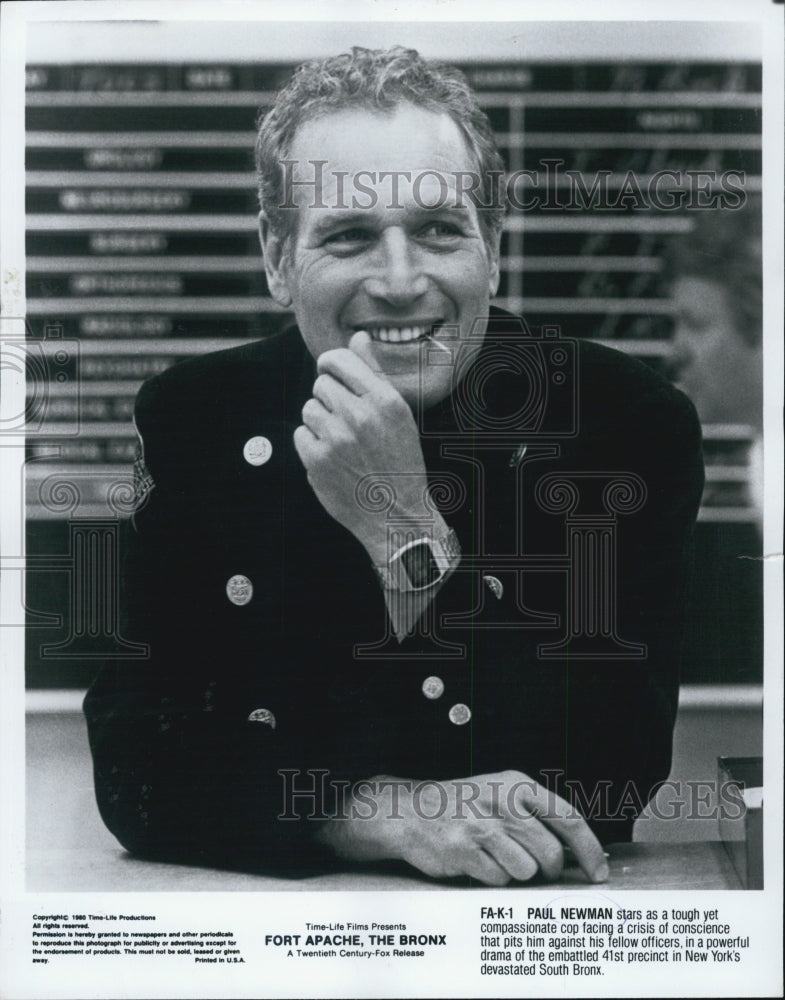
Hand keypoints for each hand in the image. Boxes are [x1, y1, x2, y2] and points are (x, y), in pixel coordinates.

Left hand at [293, 332, 433, 563]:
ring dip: (320, 422)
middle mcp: (361, 415)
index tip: (331, 372)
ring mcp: (337, 439)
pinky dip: (312, 445)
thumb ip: (373, 372)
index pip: (339, 359)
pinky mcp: (318, 460)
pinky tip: (333, 457)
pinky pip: (300, 434)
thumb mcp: (398, 413)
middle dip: (328, 398)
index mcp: (385, 400)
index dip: (330, 364)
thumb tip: (357, 336)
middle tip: (346, 419)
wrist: (396, 514)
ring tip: (342, 441)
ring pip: (309, 409)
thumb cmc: (399, 460)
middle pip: (320, 383)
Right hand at [316, 770, 608, 885]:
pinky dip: (492, 879)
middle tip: (537, 870)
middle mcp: (502, 802)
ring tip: (497, 859)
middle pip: (550, 853)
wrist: (410, 810)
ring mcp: (481, 825)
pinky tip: (477, 862)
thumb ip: (537, 817)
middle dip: (548, 870)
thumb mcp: (502, 795)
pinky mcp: (463, 849)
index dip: (589, 849)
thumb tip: (581, 853)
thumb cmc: (464, 806)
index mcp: (516, 785)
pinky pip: (497, 879)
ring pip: (525, 871)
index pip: (567, 817)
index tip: (599, 872)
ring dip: (517, 875)